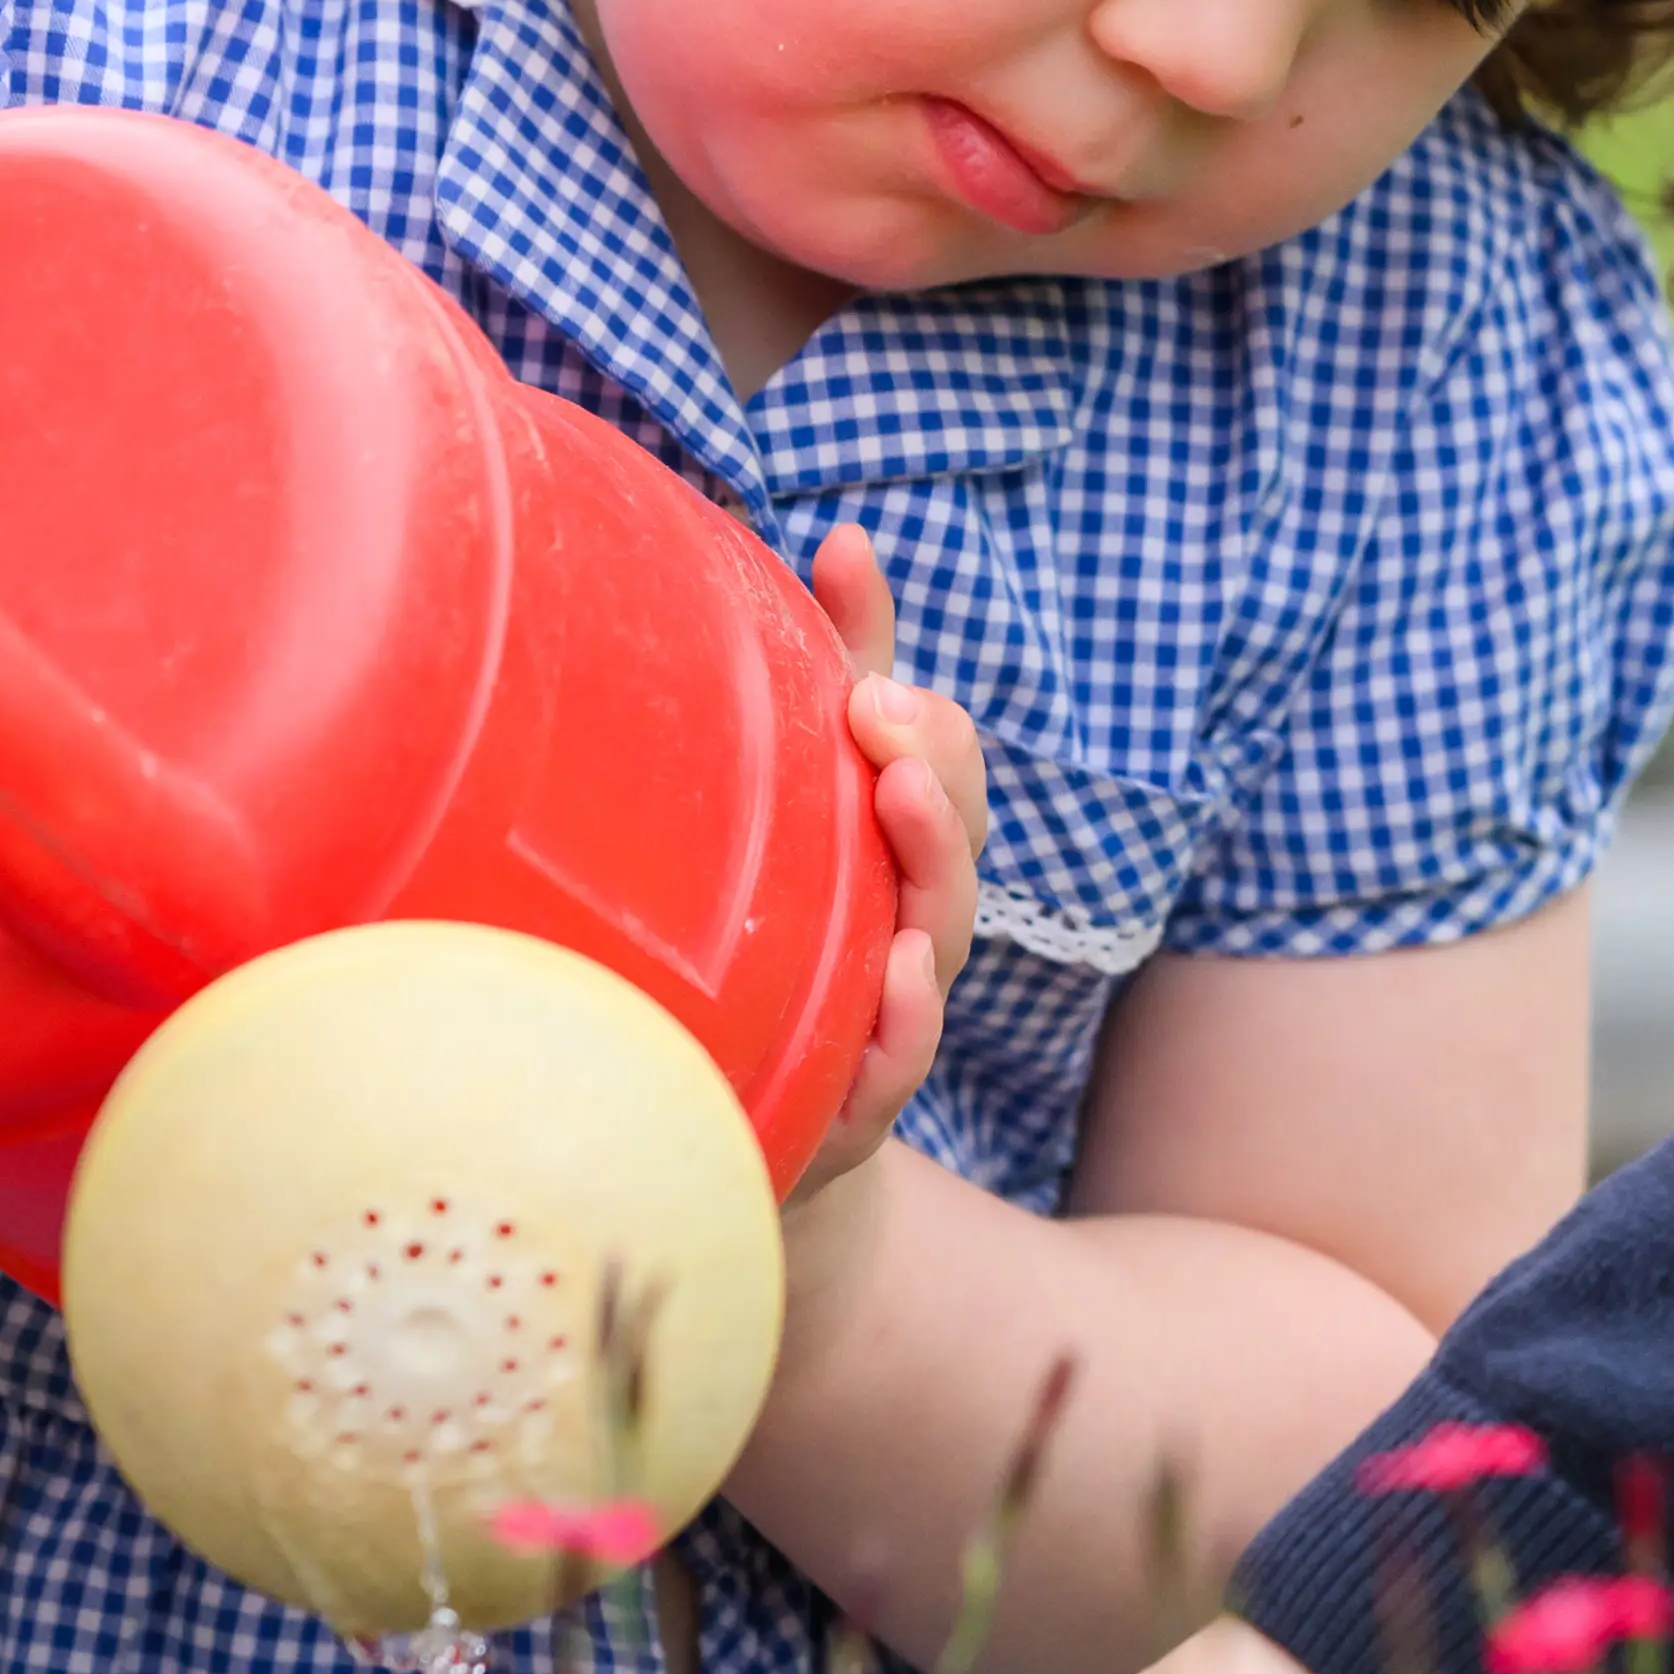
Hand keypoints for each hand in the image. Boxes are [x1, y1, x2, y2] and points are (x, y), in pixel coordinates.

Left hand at [792, 526, 985, 1207]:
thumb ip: (819, 679)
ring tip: (905, 800)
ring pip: (935, 940)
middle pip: (950, 842)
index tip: (855, 613)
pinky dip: (902, 1022)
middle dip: (932, 769)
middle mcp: (900, 931)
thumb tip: (841, 534)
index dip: (909, 697)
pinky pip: (893, 1066)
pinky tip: (891, 972)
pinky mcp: (849, 1107)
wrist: (723, 1139)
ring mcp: (883, 1020)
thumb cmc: (764, 956)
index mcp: (888, 859)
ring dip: (932, 865)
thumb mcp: (787, 815)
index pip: (931, 766)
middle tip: (877, 712)